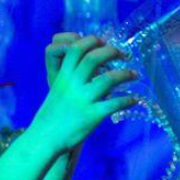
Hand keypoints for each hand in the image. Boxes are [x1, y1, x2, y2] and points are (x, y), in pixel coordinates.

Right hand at [29, 35, 139, 158]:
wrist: (45, 139)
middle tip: (123, 55)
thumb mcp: (57, 91)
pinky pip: (114, 104)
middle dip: (112, 52)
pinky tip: (134, 100)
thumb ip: (69, 78)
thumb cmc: (51, 116)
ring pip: (108, 79)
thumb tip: (87, 67)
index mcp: (63, 77)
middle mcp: (73, 85)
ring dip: (125, 74)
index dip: (92, 41)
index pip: (77, 48)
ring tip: (135, 74)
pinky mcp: (92, 116)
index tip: (104, 42)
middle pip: (94, 58)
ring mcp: (83, 100)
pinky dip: (127, 100)